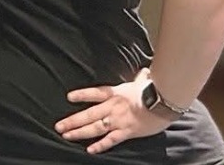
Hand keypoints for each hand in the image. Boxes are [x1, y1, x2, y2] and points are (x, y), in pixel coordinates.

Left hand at [54, 68, 173, 153]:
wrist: (165, 101)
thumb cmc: (156, 90)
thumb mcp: (144, 81)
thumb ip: (140, 78)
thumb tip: (145, 72)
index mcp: (115, 93)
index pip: (94, 93)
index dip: (81, 95)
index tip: (68, 97)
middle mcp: (112, 107)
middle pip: (88, 114)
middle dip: (72, 120)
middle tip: (58, 126)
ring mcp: (118, 120)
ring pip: (94, 128)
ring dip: (79, 132)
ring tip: (66, 136)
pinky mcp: (127, 131)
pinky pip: (111, 140)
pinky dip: (100, 145)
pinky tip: (90, 150)